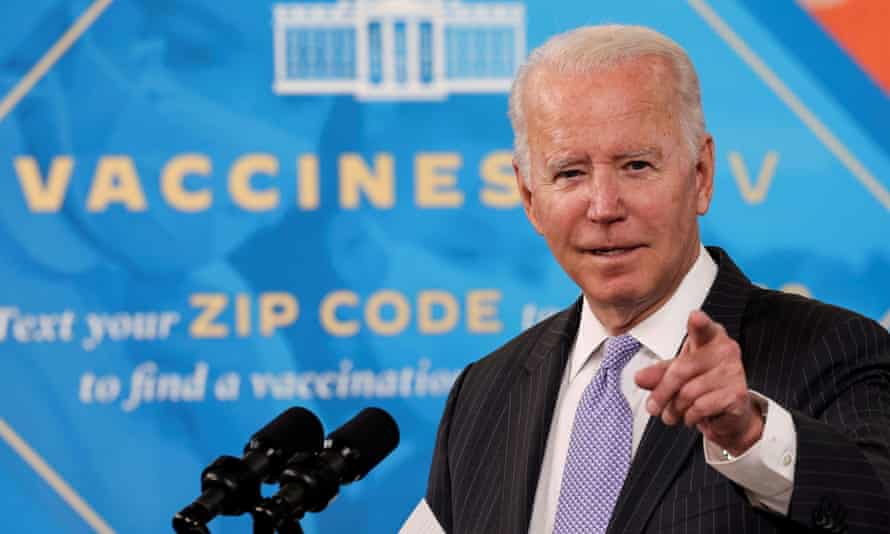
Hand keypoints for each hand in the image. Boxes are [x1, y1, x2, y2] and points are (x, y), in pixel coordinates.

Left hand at [634, 310, 763, 455]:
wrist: (727, 412)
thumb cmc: (702, 383)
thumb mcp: (676, 374)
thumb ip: (658, 373)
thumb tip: (639, 378)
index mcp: (710, 337)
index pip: (704, 329)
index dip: (699, 323)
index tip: (695, 317)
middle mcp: (726, 351)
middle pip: (681, 370)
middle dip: (661, 393)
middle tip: (652, 408)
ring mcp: (734, 372)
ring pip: (688, 392)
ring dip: (674, 409)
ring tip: (672, 414)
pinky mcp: (737, 395)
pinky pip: (700, 407)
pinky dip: (690, 416)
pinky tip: (692, 416)